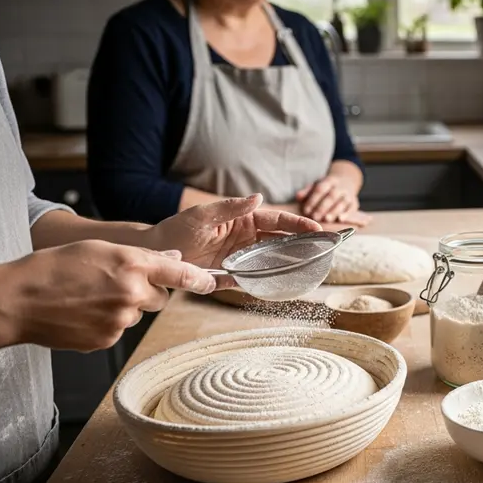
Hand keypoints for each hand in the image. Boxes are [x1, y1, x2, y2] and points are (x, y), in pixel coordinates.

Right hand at [0, 241, 214, 351]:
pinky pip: (120, 330)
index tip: (211, 283)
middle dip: (147, 292)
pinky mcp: (108, 340)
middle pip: (160, 298)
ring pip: (138, 314)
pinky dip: (108, 323)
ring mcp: (121, 319)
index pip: (180, 272)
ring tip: (92, 298)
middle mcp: (132, 292)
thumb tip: (173, 259)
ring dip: (125, 307)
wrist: (17, 300)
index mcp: (132, 264)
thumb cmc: (53, 268)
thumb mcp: (99, 248)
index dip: (199, 279)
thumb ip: (141, 256)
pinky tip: (85, 314)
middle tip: (117, 284)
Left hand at [146, 194, 320, 276]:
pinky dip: (270, 282)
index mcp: (244, 220)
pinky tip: (285, 285)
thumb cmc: (177, 230)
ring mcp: (243, 258)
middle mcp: (248, 239)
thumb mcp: (203, 216)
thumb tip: (258, 197)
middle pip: (283, 240)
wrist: (157, 254)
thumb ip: (231, 208)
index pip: (278, 221)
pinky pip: (257, 279)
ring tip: (312, 266)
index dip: (299, 224)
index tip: (318, 228)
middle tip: (325, 248)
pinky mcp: (234, 276)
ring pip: (274, 260)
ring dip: (293, 263)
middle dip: (304, 243)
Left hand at [296, 173, 360, 223]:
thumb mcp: (317, 185)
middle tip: (315, 217)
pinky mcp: (354, 203)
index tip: (306, 210)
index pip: (320, 189)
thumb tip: (297, 197)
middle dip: (323, 207)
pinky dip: (347, 214)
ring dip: (334, 211)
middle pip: (331, 196)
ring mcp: (349, 194)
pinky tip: (340, 220)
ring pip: (342, 202)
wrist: (347, 182)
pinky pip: (351, 208)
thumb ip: (307, 192)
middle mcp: (340, 187)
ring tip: (326, 219)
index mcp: (329, 181)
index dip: (313, 200)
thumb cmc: (327, 187)